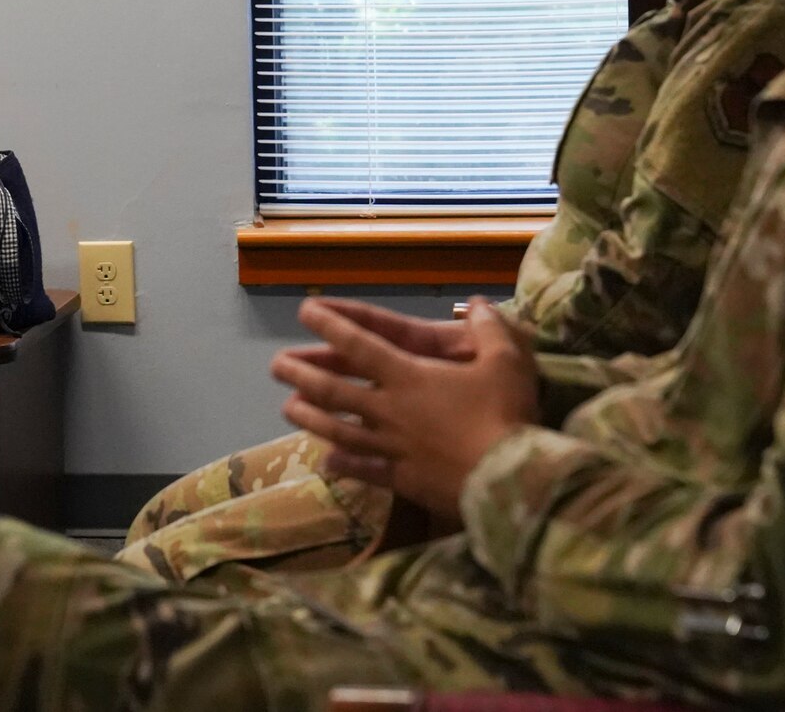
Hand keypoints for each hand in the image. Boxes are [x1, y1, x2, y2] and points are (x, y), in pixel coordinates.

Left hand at [270, 297, 538, 519]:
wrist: (509, 482)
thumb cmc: (506, 415)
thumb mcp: (506, 361)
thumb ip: (489, 329)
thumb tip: (479, 303)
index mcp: (409, 376)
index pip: (360, 345)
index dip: (330, 326)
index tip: (305, 313)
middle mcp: (390, 410)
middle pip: (334, 390)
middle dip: (302, 373)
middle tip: (275, 365)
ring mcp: (392, 448)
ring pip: (339, 431)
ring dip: (310, 418)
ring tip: (286, 408)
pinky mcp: (403, 481)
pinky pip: (366, 472)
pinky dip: (344, 466)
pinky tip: (326, 463)